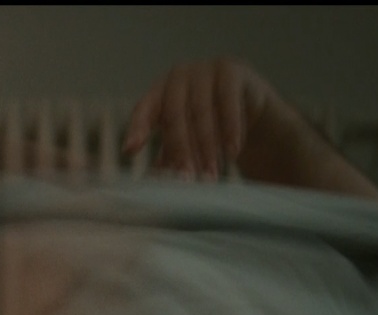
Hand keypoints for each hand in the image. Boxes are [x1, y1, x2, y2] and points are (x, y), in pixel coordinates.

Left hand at [122, 57, 278, 180]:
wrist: (247, 101)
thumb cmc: (207, 119)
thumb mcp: (186, 136)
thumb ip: (170, 154)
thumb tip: (156, 180)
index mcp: (158, 91)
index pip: (144, 110)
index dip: (137, 129)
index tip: (130, 150)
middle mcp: (177, 77)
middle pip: (174, 115)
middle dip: (181, 150)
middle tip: (187, 178)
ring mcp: (203, 70)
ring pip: (201, 111)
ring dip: (207, 146)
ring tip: (211, 173)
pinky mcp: (230, 70)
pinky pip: (228, 102)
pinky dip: (230, 129)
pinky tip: (232, 151)